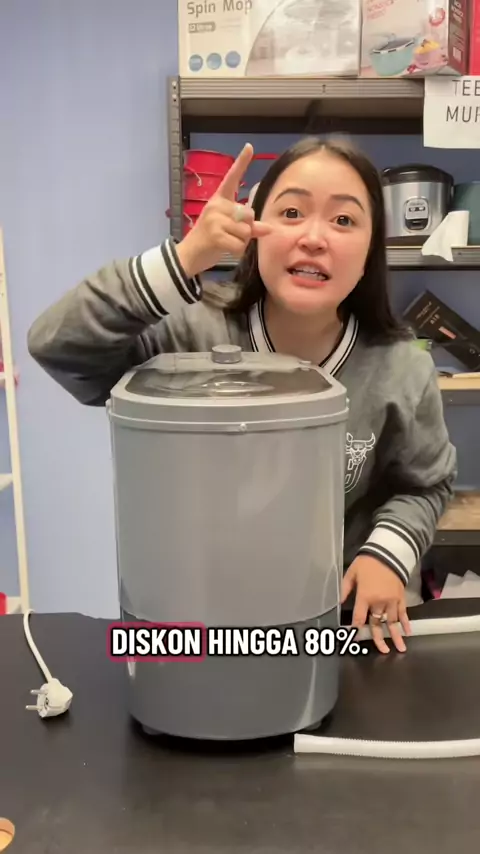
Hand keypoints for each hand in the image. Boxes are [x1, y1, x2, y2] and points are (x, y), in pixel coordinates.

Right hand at [176, 143, 271, 277]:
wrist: (188, 256)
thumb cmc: (210, 241)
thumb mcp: (230, 231)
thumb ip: (249, 227)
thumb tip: (268, 228)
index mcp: (219, 200)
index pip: (232, 178)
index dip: (242, 163)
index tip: (250, 146)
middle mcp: (217, 205)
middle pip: (249, 214)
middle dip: (246, 230)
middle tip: (230, 236)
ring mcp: (215, 219)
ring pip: (246, 231)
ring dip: (241, 242)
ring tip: (226, 244)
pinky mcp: (215, 235)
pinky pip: (239, 244)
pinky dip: (237, 251)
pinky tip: (225, 250)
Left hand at [341, 555, 411, 653]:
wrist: (388, 552)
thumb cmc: (367, 562)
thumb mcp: (351, 573)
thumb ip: (344, 589)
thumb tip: (338, 603)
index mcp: (365, 596)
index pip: (360, 618)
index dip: (356, 630)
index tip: (354, 639)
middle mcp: (379, 601)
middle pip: (378, 623)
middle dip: (379, 638)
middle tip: (383, 651)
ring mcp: (392, 600)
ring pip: (393, 622)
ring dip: (396, 635)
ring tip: (400, 649)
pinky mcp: (401, 597)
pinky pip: (403, 612)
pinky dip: (405, 623)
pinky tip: (408, 632)